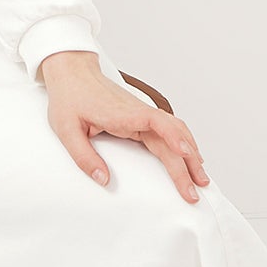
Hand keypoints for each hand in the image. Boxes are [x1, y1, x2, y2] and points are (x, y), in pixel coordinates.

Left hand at [39, 50, 210, 203]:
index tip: (186, 154)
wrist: (72, 73)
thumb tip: (104, 180)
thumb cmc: (69, 99)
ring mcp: (142, 115)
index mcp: (122, 113)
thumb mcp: (66, 130)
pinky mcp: (141, 118)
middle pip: (171, 137)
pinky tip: (190, 158)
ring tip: (201, 179)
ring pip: (175, 133)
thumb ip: (84, 156)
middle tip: (194, 193)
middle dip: (186, 165)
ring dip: (190, 155)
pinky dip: (183, 144)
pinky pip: (168, 131)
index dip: (173, 137)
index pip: (156, 123)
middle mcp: (138, 113)